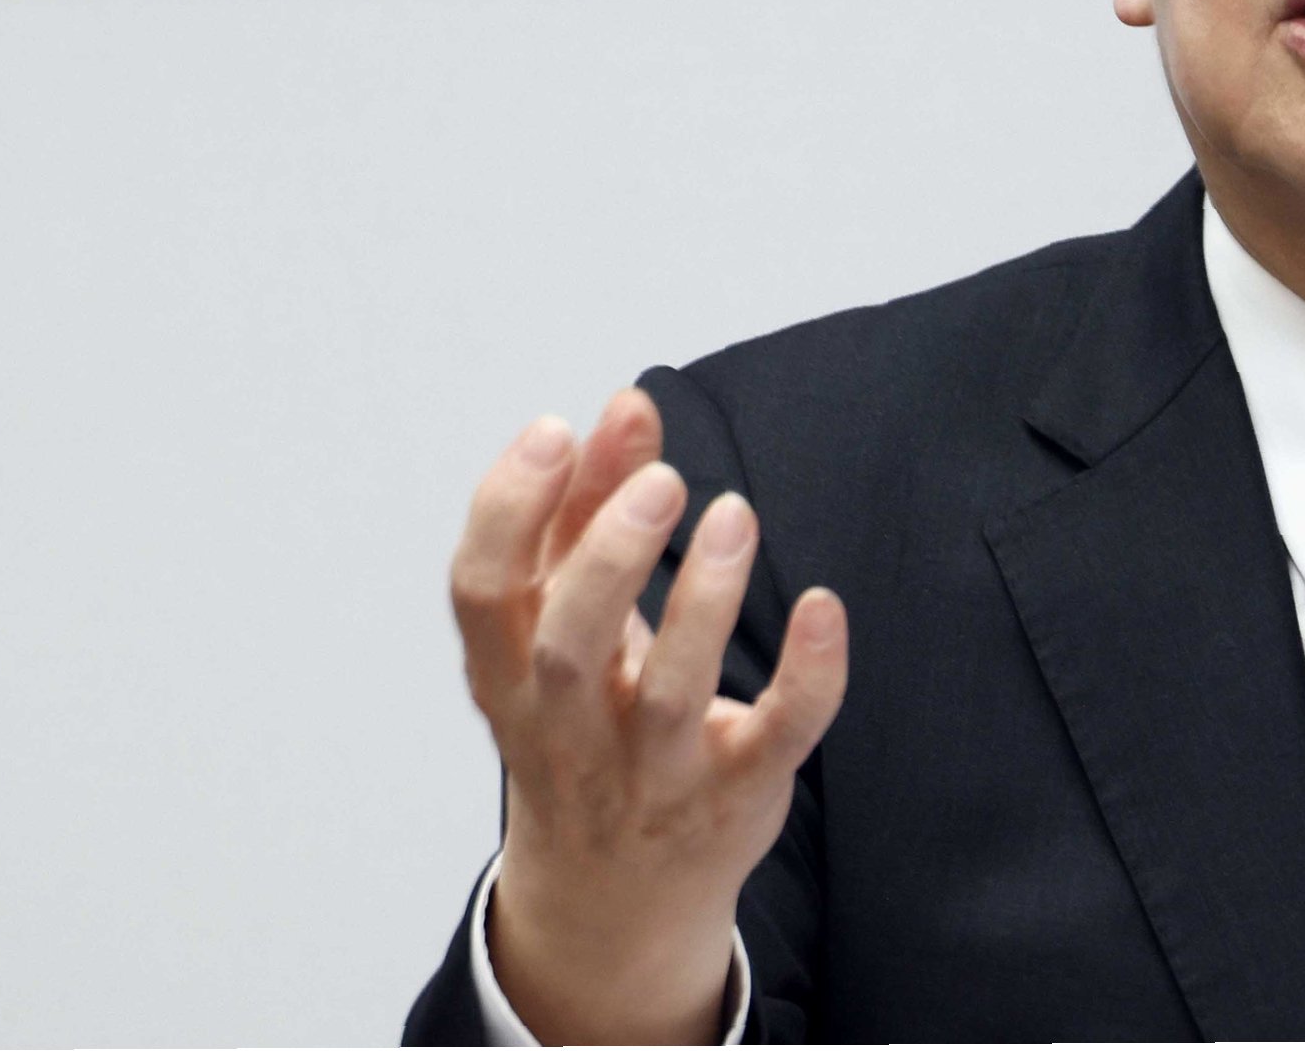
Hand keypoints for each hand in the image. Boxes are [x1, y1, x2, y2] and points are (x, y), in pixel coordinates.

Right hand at [449, 387, 849, 1044]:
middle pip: (567, 647)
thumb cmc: (587, 721)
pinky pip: (777, 738)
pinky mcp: (737, 794)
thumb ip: (589, 511)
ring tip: (736, 513)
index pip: (480, 593)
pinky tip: (824, 607)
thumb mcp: (565, 624)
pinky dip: (807, 676)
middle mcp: (570, 731)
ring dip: (704, 600)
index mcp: (510, 677)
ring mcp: (654, 772)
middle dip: (609, 557)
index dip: (507, 509)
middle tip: (662, 479)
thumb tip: (624, 405)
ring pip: (672, 692)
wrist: (615, 898)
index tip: (554, 429)